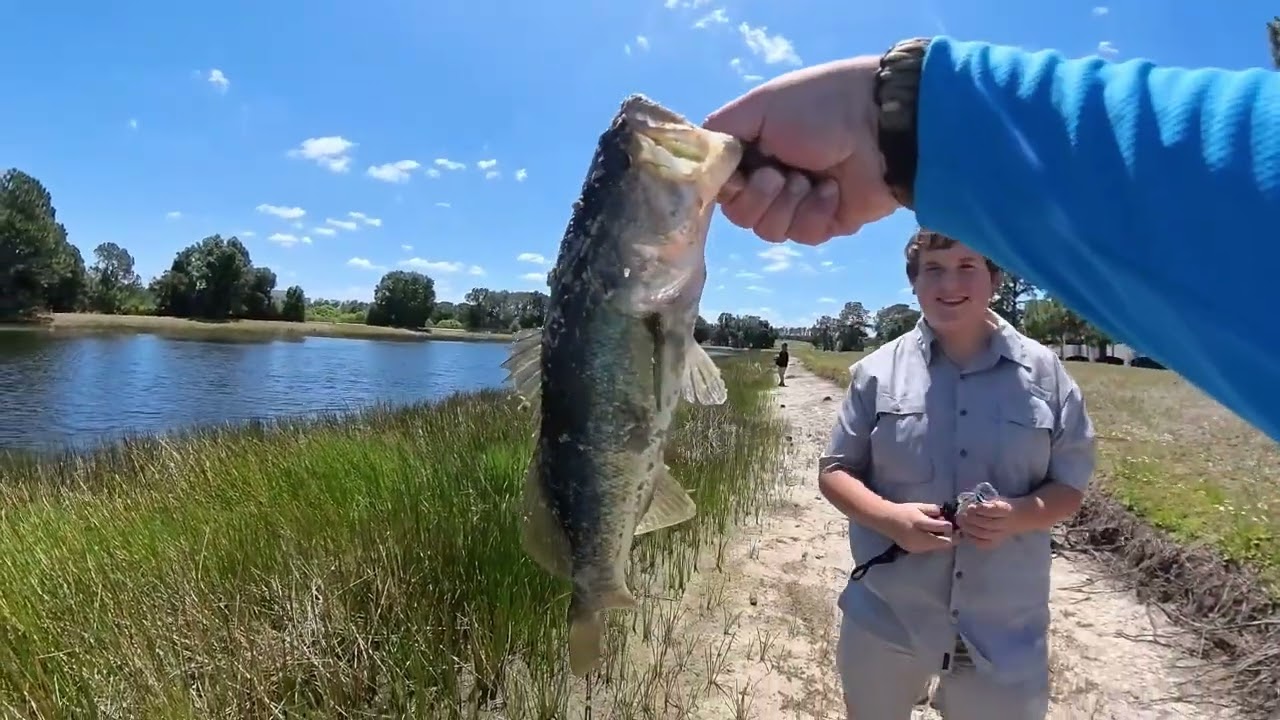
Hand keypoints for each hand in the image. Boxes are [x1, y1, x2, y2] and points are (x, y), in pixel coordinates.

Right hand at [702, 56, 901, 244]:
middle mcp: (772, 178)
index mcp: (755, 150)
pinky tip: (833, 191)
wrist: (881, 127)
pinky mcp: (828, 223)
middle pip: (740, 215)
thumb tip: (702, 161)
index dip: (726, 187)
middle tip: (780, 174)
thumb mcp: (761, 106)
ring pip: (769, 231)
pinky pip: (804, 236)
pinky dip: (816, 213)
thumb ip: (720, 132)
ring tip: (810, 180)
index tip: (738, 174)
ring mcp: (800, 203)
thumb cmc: (818, 108)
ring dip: (787, 205)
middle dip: (758, 197)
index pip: (722, 186)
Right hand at [875, 502, 953, 553]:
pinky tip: (934, 537)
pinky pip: (930, 548)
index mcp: (920, 523)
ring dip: (943, 541)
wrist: (887, 520)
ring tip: (945, 534)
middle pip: (942, 543)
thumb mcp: (920, 506)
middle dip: (951, 538)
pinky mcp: (914, 550)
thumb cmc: (904, 511)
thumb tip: (947, 517)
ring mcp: (916, 547)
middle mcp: (918, 538)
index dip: (951, 527)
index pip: (941, 528)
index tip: (957, 526)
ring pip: (937, 547)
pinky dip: (935, 543)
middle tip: (957, 533)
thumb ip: (934, 510)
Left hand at [957, 500, 1019, 549]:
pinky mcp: (996, 543)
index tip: (969, 507)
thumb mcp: (996, 500)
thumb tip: (968, 507)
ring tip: (961, 523)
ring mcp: (1000, 535)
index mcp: (1005, 510)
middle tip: (961, 515)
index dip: (978, 510)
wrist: (1018, 518)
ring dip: (969, 528)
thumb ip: (984, 504)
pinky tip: (966, 532)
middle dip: (971, 520)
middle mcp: (1004, 524)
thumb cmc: (1002, 507)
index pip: (991, 511)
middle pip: (986, 524)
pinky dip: (972, 539)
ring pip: (983, 534)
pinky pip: (983, 544)